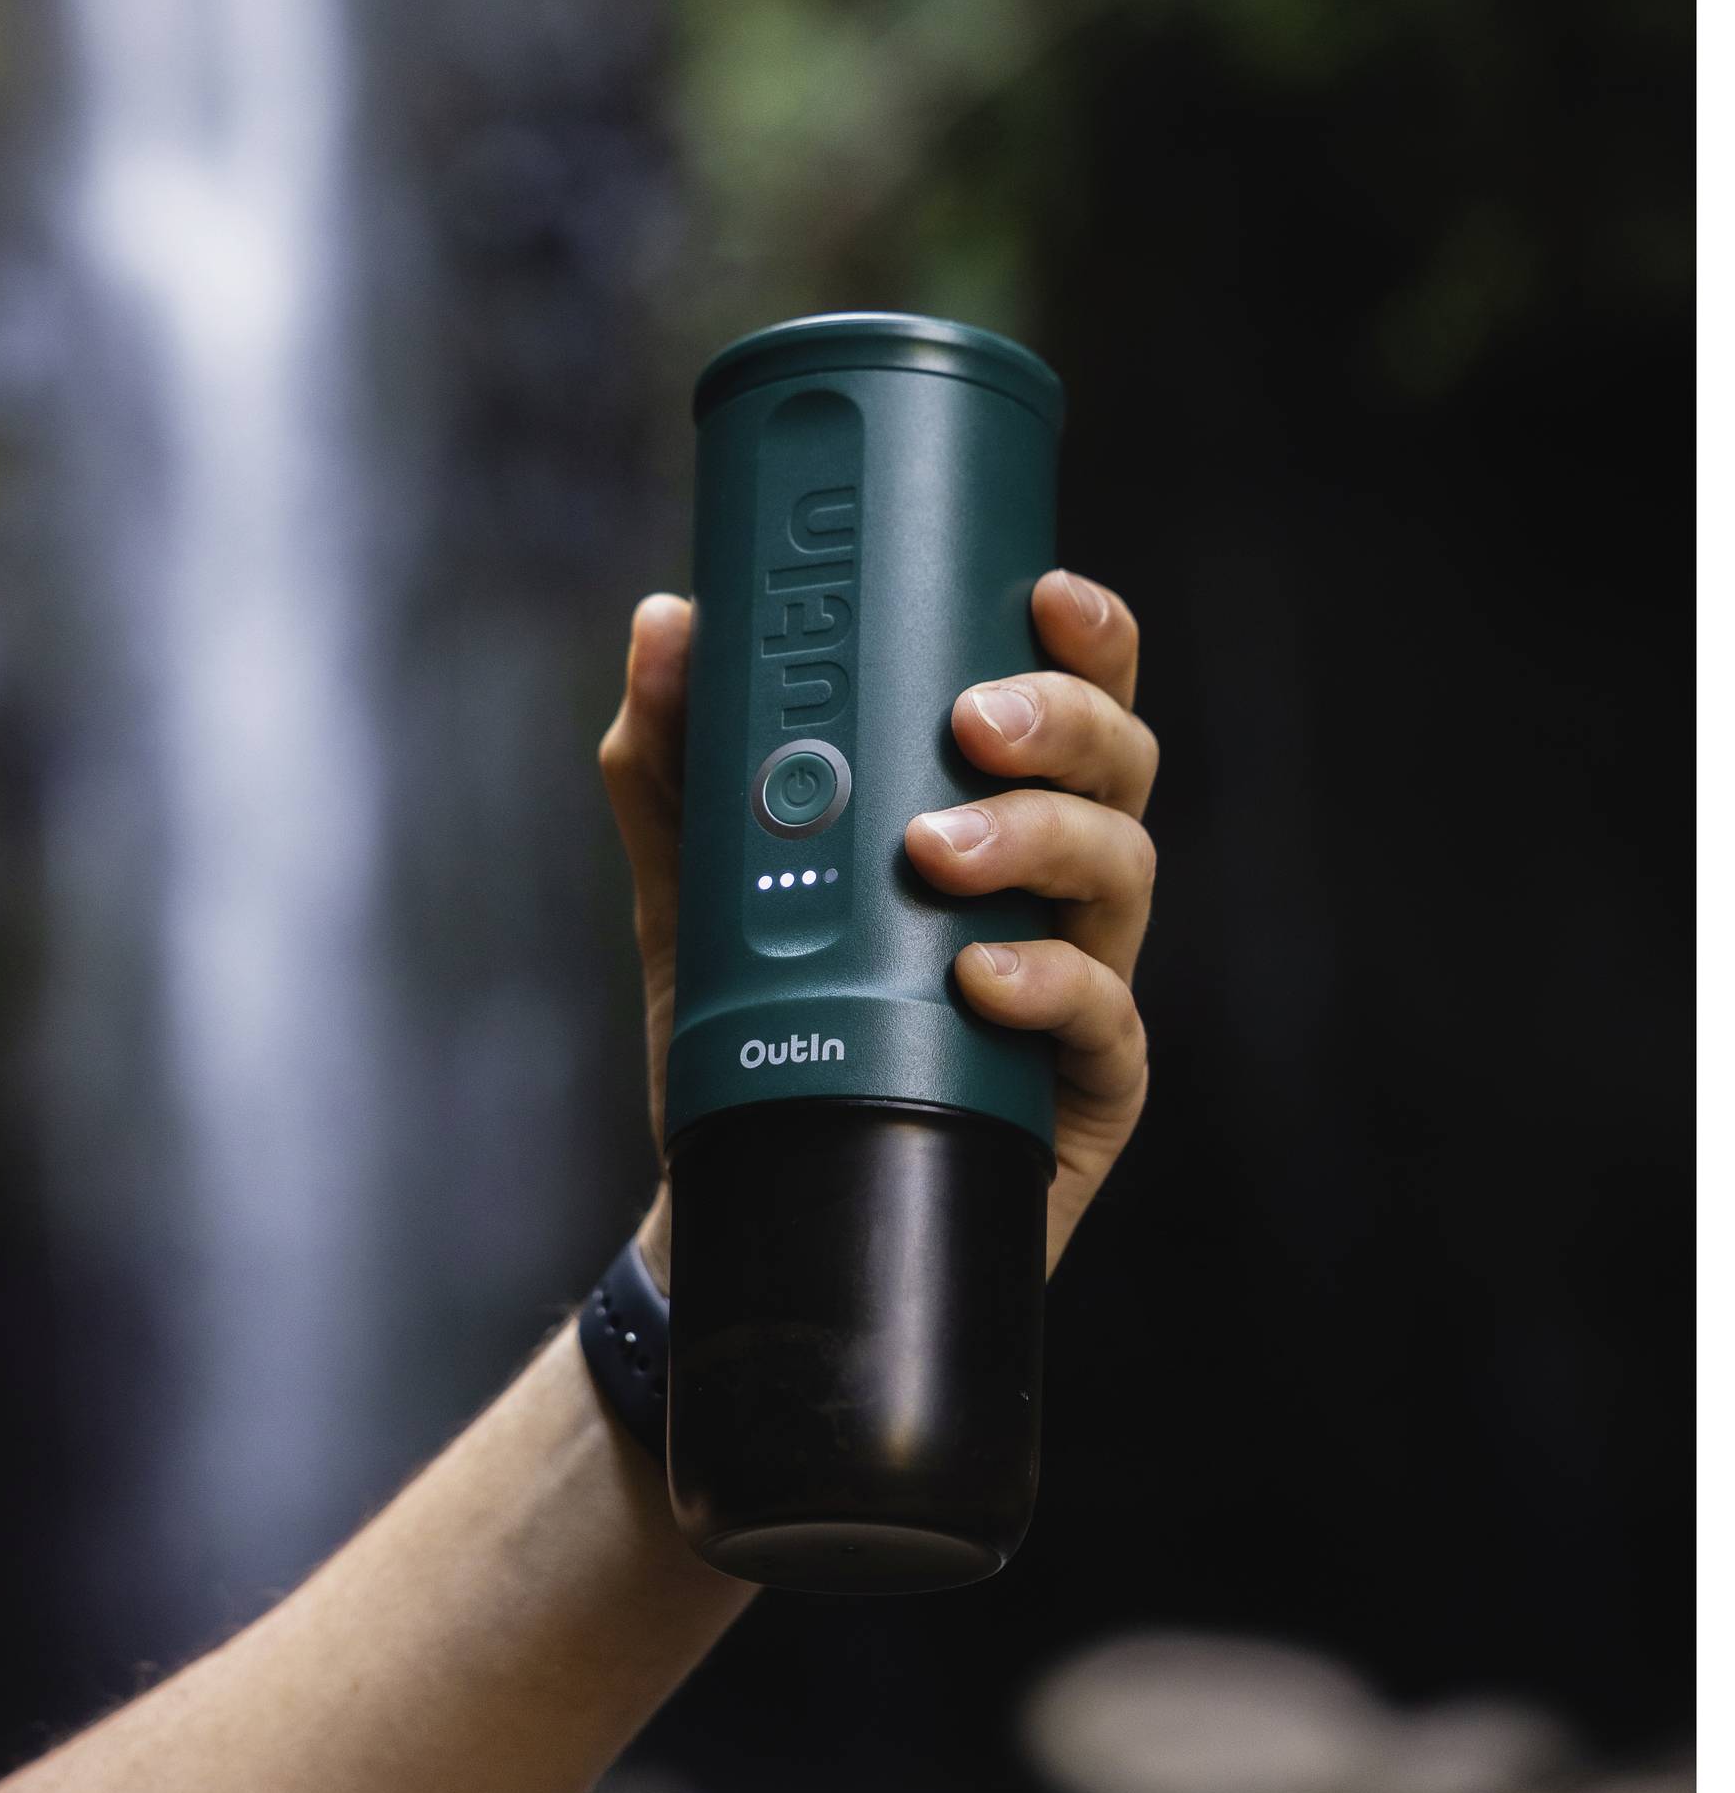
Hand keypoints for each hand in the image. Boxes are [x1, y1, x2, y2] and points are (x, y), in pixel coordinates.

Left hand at [598, 572, 1153, 1288]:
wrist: (744, 1198)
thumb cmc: (755, 1016)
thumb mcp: (697, 878)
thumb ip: (678, 757)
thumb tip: (667, 618)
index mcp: (997, 804)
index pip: (1076, 695)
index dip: (1086, 636)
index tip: (1042, 594)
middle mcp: (1057, 881)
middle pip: (1121, 765)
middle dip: (1064, 724)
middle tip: (970, 723)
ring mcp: (1082, 980)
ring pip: (1124, 874)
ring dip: (1042, 841)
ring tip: (937, 854)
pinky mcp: (1084, 1089)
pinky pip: (1105, 1021)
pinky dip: (1048, 987)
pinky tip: (978, 978)